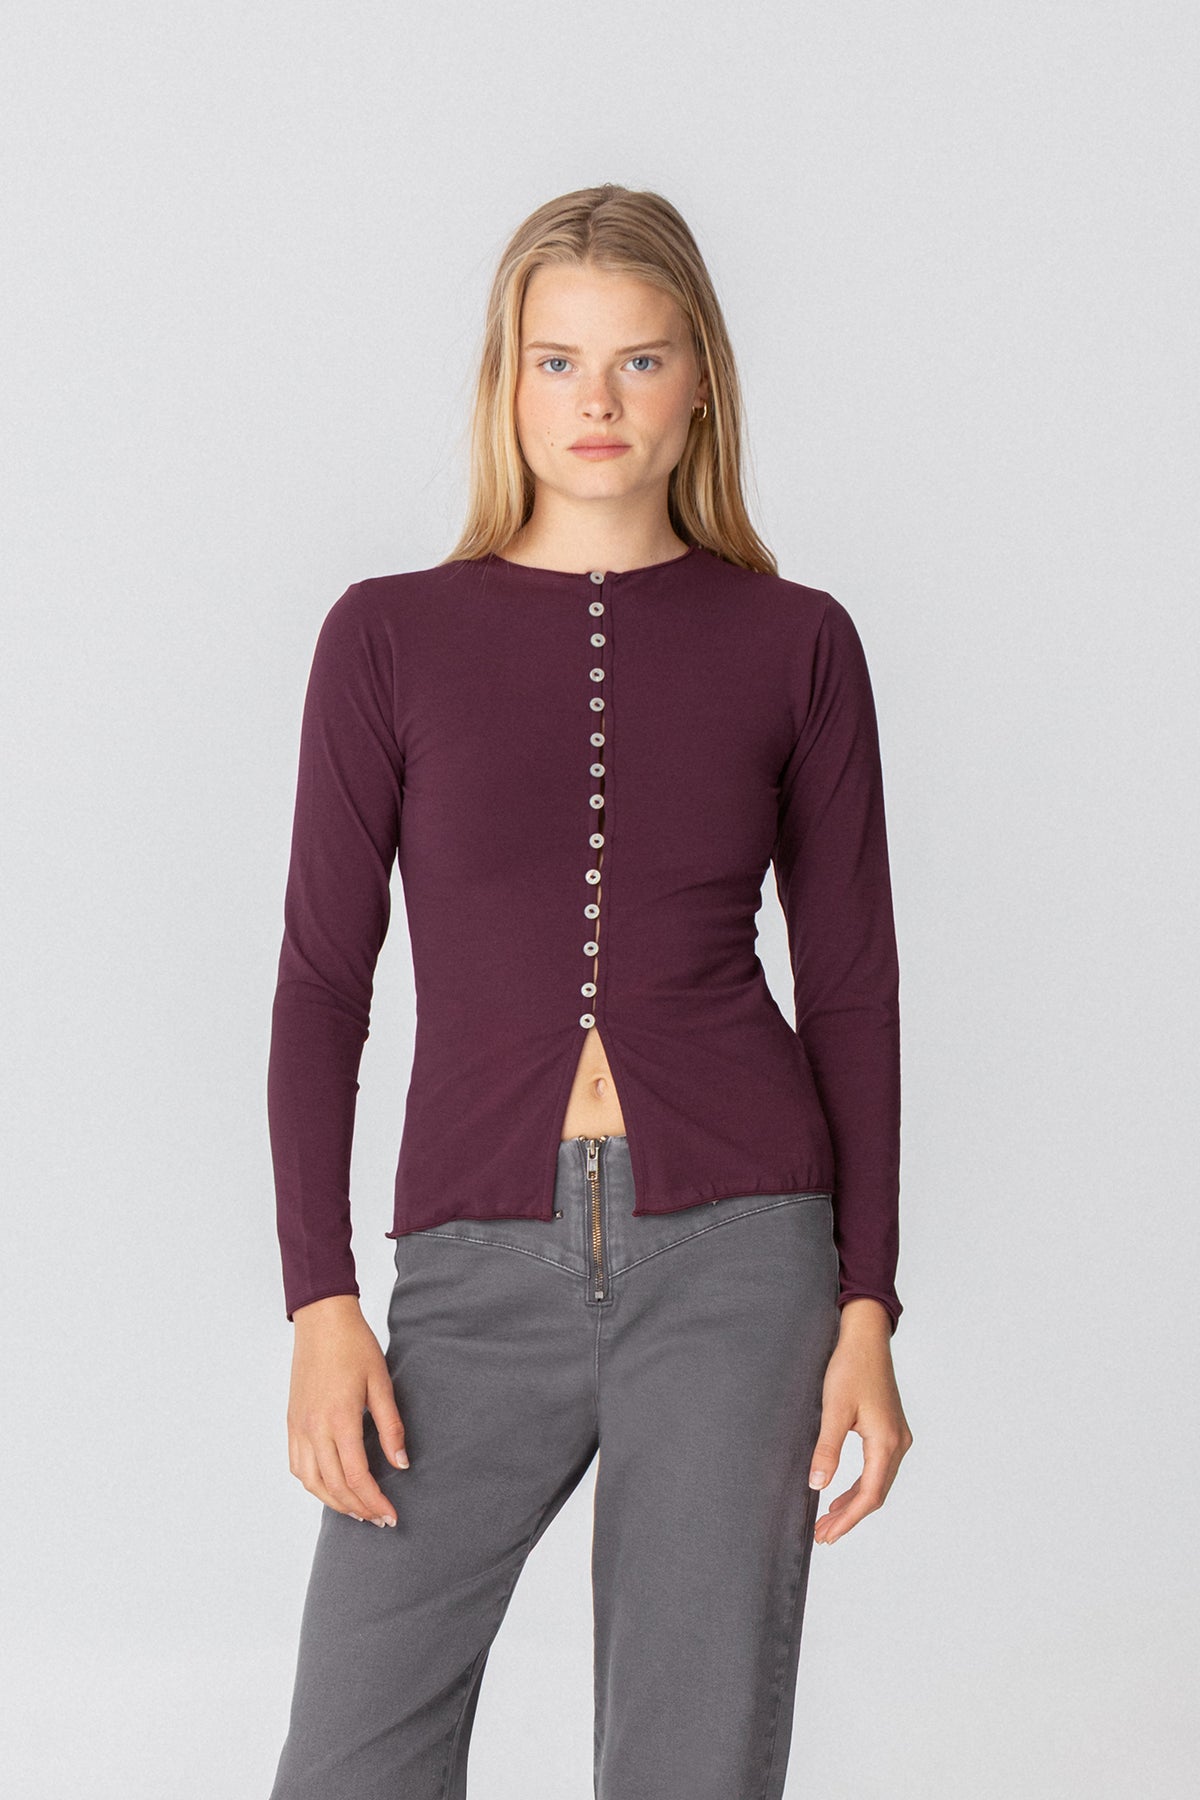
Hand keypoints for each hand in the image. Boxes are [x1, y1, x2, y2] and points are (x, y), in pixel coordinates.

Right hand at [287, 1295, 410, 1525]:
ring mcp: (298, 1426)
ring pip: (311, 1481)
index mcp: (339, 1419)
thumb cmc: (355, 1346)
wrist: (322, 1320)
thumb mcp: (381, 1383)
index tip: (391, 1515)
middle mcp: (314, 1428)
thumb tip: (401, 1464)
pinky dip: (313, 1484)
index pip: (357, 1476)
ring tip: (357, 1510)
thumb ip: (390, 1426)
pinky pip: (297, 1465)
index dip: (375, 1501)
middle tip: (380, 1519)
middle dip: (359, 1508)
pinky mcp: (292, 1421)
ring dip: (334, 1502)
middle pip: (334, 1485)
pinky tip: (330, 1487)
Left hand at [807, 1298, 911, 1543]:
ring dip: (854, 1502)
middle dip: (849, 1516)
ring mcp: (897, 1436)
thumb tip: (817, 1485)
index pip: (868, 1495)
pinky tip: (842, 1491)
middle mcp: (898, 1443)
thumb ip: (827, 1449)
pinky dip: (860, 1485)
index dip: (847, 1519)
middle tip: (823, 1534)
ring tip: (828, 1519)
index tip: (826, 1534)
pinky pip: (878, 1468)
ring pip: (878, 1482)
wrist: (866, 1337)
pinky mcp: (891, 1428)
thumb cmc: (850, 1368)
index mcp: (886, 1442)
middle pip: (875, 1493)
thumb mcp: (834, 1409)